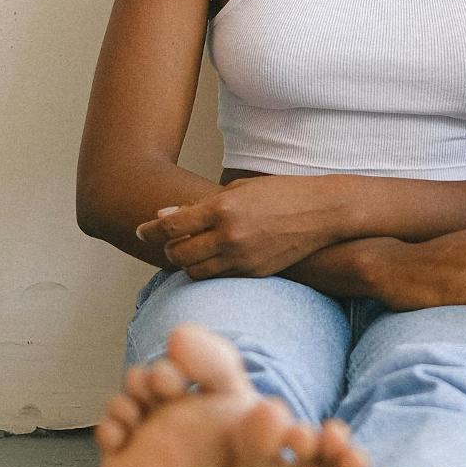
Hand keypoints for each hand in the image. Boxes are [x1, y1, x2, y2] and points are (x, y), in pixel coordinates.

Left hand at [135, 175, 346, 279]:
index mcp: (223, 208)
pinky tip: (216, 258)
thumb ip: (203, 204)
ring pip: (194, 270)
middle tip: (170, 242)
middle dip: (169, 248)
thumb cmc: (283, 192)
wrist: (324, 212)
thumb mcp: (241, 189)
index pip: (171, 225)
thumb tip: (166, 215)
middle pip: (178, 252)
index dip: (150, 229)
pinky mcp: (255, 273)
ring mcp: (242, 257)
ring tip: (192, 251)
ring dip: (187, 262)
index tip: (140, 230)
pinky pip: (219, 277)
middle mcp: (229, 235)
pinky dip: (211, 269)